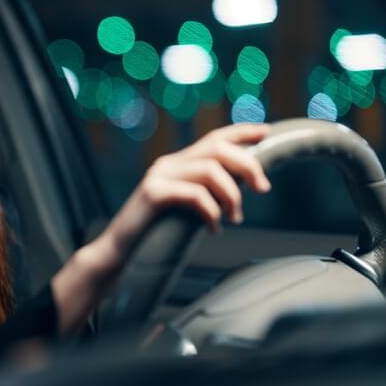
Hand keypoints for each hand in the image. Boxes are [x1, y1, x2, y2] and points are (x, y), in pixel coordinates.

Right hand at [51, 123, 271, 335]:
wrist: (120, 253)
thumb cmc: (157, 234)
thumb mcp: (189, 209)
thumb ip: (209, 193)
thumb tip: (244, 184)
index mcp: (178, 164)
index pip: (213, 137)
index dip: (241, 132)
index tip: (265, 132)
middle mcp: (168, 163)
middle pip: (217, 147)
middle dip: (247, 165)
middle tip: (263, 189)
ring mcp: (159, 176)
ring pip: (210, 170)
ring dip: (232, 196)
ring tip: (234, 219)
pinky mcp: (153, 193)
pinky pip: (195, 194)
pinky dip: (212, 212)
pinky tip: (214, 229)